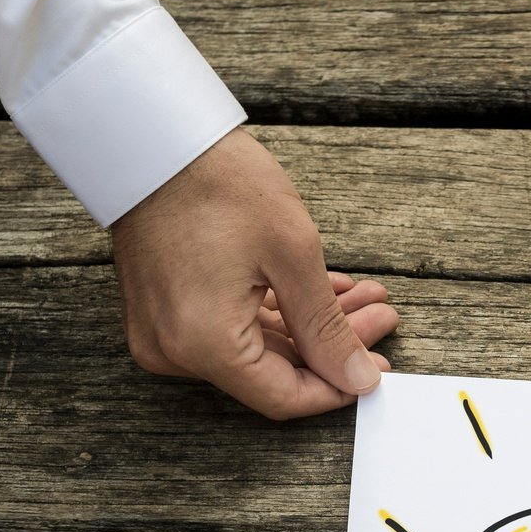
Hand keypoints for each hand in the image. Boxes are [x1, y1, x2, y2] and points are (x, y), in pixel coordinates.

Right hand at [111, 128, 398, 418]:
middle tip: (379, 316)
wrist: (150, 133)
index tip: (375, 367)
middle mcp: (176, 351)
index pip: (283, 398)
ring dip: (312, 325)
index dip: (337, 387)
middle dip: (333, 345)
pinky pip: (230, 327)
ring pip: (257, 347)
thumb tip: (358, 377)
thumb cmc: (216, 181)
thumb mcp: (293, 255)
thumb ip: (328, 328)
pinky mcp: (163, 309)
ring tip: (362, 297)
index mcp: (205, 345)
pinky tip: (321, 292)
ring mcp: (164, 331)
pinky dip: (277, 312)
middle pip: (273, 371)